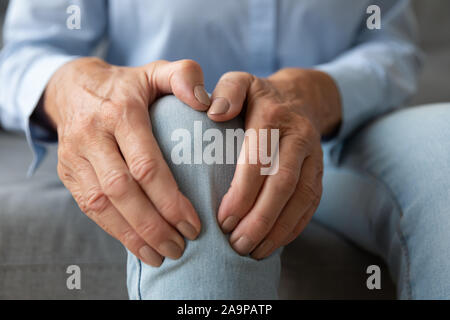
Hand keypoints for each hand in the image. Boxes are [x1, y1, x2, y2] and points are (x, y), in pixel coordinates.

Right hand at [43, 57, 211, 265]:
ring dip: (133, 235)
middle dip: (154, 225)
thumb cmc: (127, 85)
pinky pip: (89, 208)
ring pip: (102, 205)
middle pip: (122, 191)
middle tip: (181, 247)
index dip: (170, 199)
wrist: (73, 87)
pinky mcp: (67, 172)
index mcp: (121, 112)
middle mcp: (93, 136)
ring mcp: (75, 156)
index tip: (194, 223)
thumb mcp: (156, 71)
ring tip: (163, 254)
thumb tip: (209, 103)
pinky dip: (115, 232)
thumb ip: (184, 76)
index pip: (146, 165)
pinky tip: (138, 246)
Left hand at [208, 68, 341, 258]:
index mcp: (273, 116)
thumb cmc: (258, 97)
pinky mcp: (320, 172)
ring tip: (252, 252)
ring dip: (278, 230)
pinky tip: (273, 244)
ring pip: (301, 199)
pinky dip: (294, 228)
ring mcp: (314, 156)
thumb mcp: (239, 82)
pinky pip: (311, 204)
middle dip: (260, 219)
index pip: (258, 159)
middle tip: (236, 244)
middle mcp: (298, 136)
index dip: (242, 193)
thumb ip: (226, 91)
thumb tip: (213, 112)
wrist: (301, 98)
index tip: (223, 219)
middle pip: (283, 184)